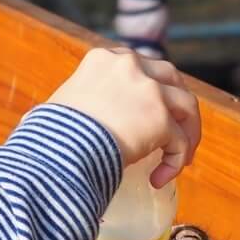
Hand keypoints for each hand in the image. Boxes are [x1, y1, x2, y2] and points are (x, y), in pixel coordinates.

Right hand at [48, 47, 202, 187]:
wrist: (57, 151)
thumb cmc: (50, 136)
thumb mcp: (64, 103)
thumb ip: (81, 103)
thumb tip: (76, 125)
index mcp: (104, 59)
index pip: (140, 67)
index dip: (151, 90)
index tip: (150, 114)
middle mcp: (130, 66)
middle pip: (171, 79)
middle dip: (178, 107)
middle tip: (177, 134)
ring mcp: (149, 90)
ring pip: (187, 106)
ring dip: (189, 133)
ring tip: (181, 159)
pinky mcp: (160, 118)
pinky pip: (179, 142)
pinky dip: (175, 162)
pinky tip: (159, 180)